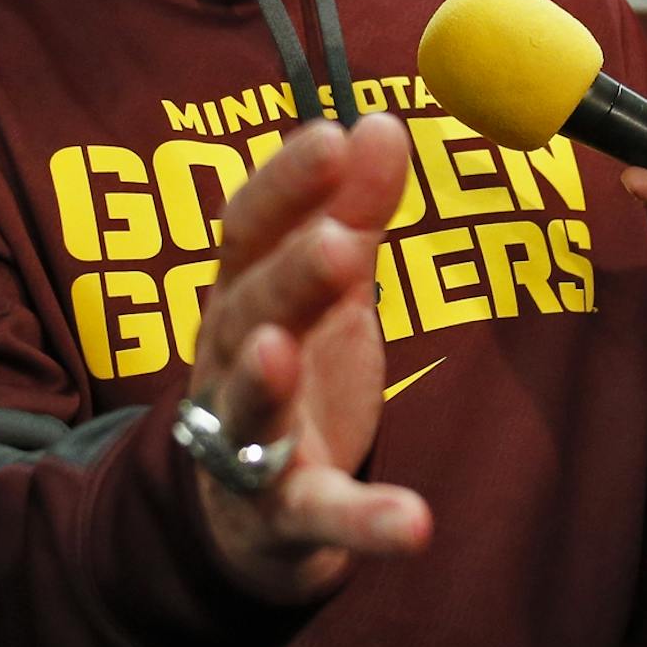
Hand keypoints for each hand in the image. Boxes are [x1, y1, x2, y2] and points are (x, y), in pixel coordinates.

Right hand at [186, 113, 431, 603]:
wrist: (246, 506)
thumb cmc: (289, 364)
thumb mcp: (322, 285)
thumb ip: (352, 208)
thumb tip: (379, 121)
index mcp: (241, 293)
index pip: (248, 230)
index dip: (284, 185)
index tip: (329, 137)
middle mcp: (231, 361)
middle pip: (248, 312)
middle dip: (288, 278)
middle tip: (338, 244)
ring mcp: (248, 440)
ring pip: (251, 410)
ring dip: (264, 382)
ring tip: (283, 354)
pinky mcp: (282, 515)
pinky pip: (319, 517)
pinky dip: (363, 524)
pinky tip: (414, 525)